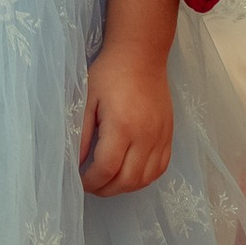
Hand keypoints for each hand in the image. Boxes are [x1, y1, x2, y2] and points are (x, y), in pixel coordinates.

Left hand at [80, 42, 172, 196]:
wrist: (141, 55)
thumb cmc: (109, 73)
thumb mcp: (87, 100)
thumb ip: (82, 134)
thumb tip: (76, 163)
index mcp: (122, 126)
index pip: (107, 168)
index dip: (91, 181)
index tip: (79, 181)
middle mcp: (145, 135)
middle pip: (127, 180)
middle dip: (106, 189)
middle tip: (91, 185)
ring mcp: (161, 137)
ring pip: (146, 179)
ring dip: (125, 187)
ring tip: (108, 182)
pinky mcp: (169, 135)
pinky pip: (161, 168)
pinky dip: (144, 178)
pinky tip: (130, 174)